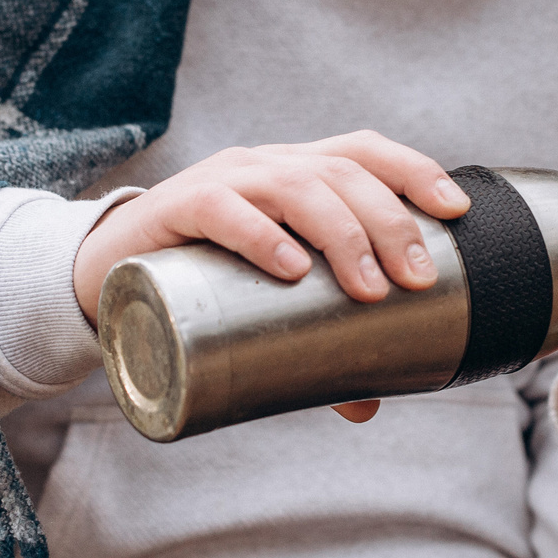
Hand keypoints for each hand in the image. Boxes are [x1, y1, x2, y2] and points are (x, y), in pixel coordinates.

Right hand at [71, 132, 469, 319]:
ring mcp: (221, 182)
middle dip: (389, 222)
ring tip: (368, 286)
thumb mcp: (262, 303)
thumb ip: (313, 347)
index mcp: (296, 173)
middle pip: (340, 172)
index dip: (414, 171)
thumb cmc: (201, 281)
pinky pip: (222, 210)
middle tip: (417, 280)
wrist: (101, 274)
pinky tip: (290, 268)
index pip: (364, 151)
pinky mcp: (175, 210)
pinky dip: (261, 237)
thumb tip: (369, 406)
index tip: (456, 213)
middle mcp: (265, 166)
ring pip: (293, 186)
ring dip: (341, 232)